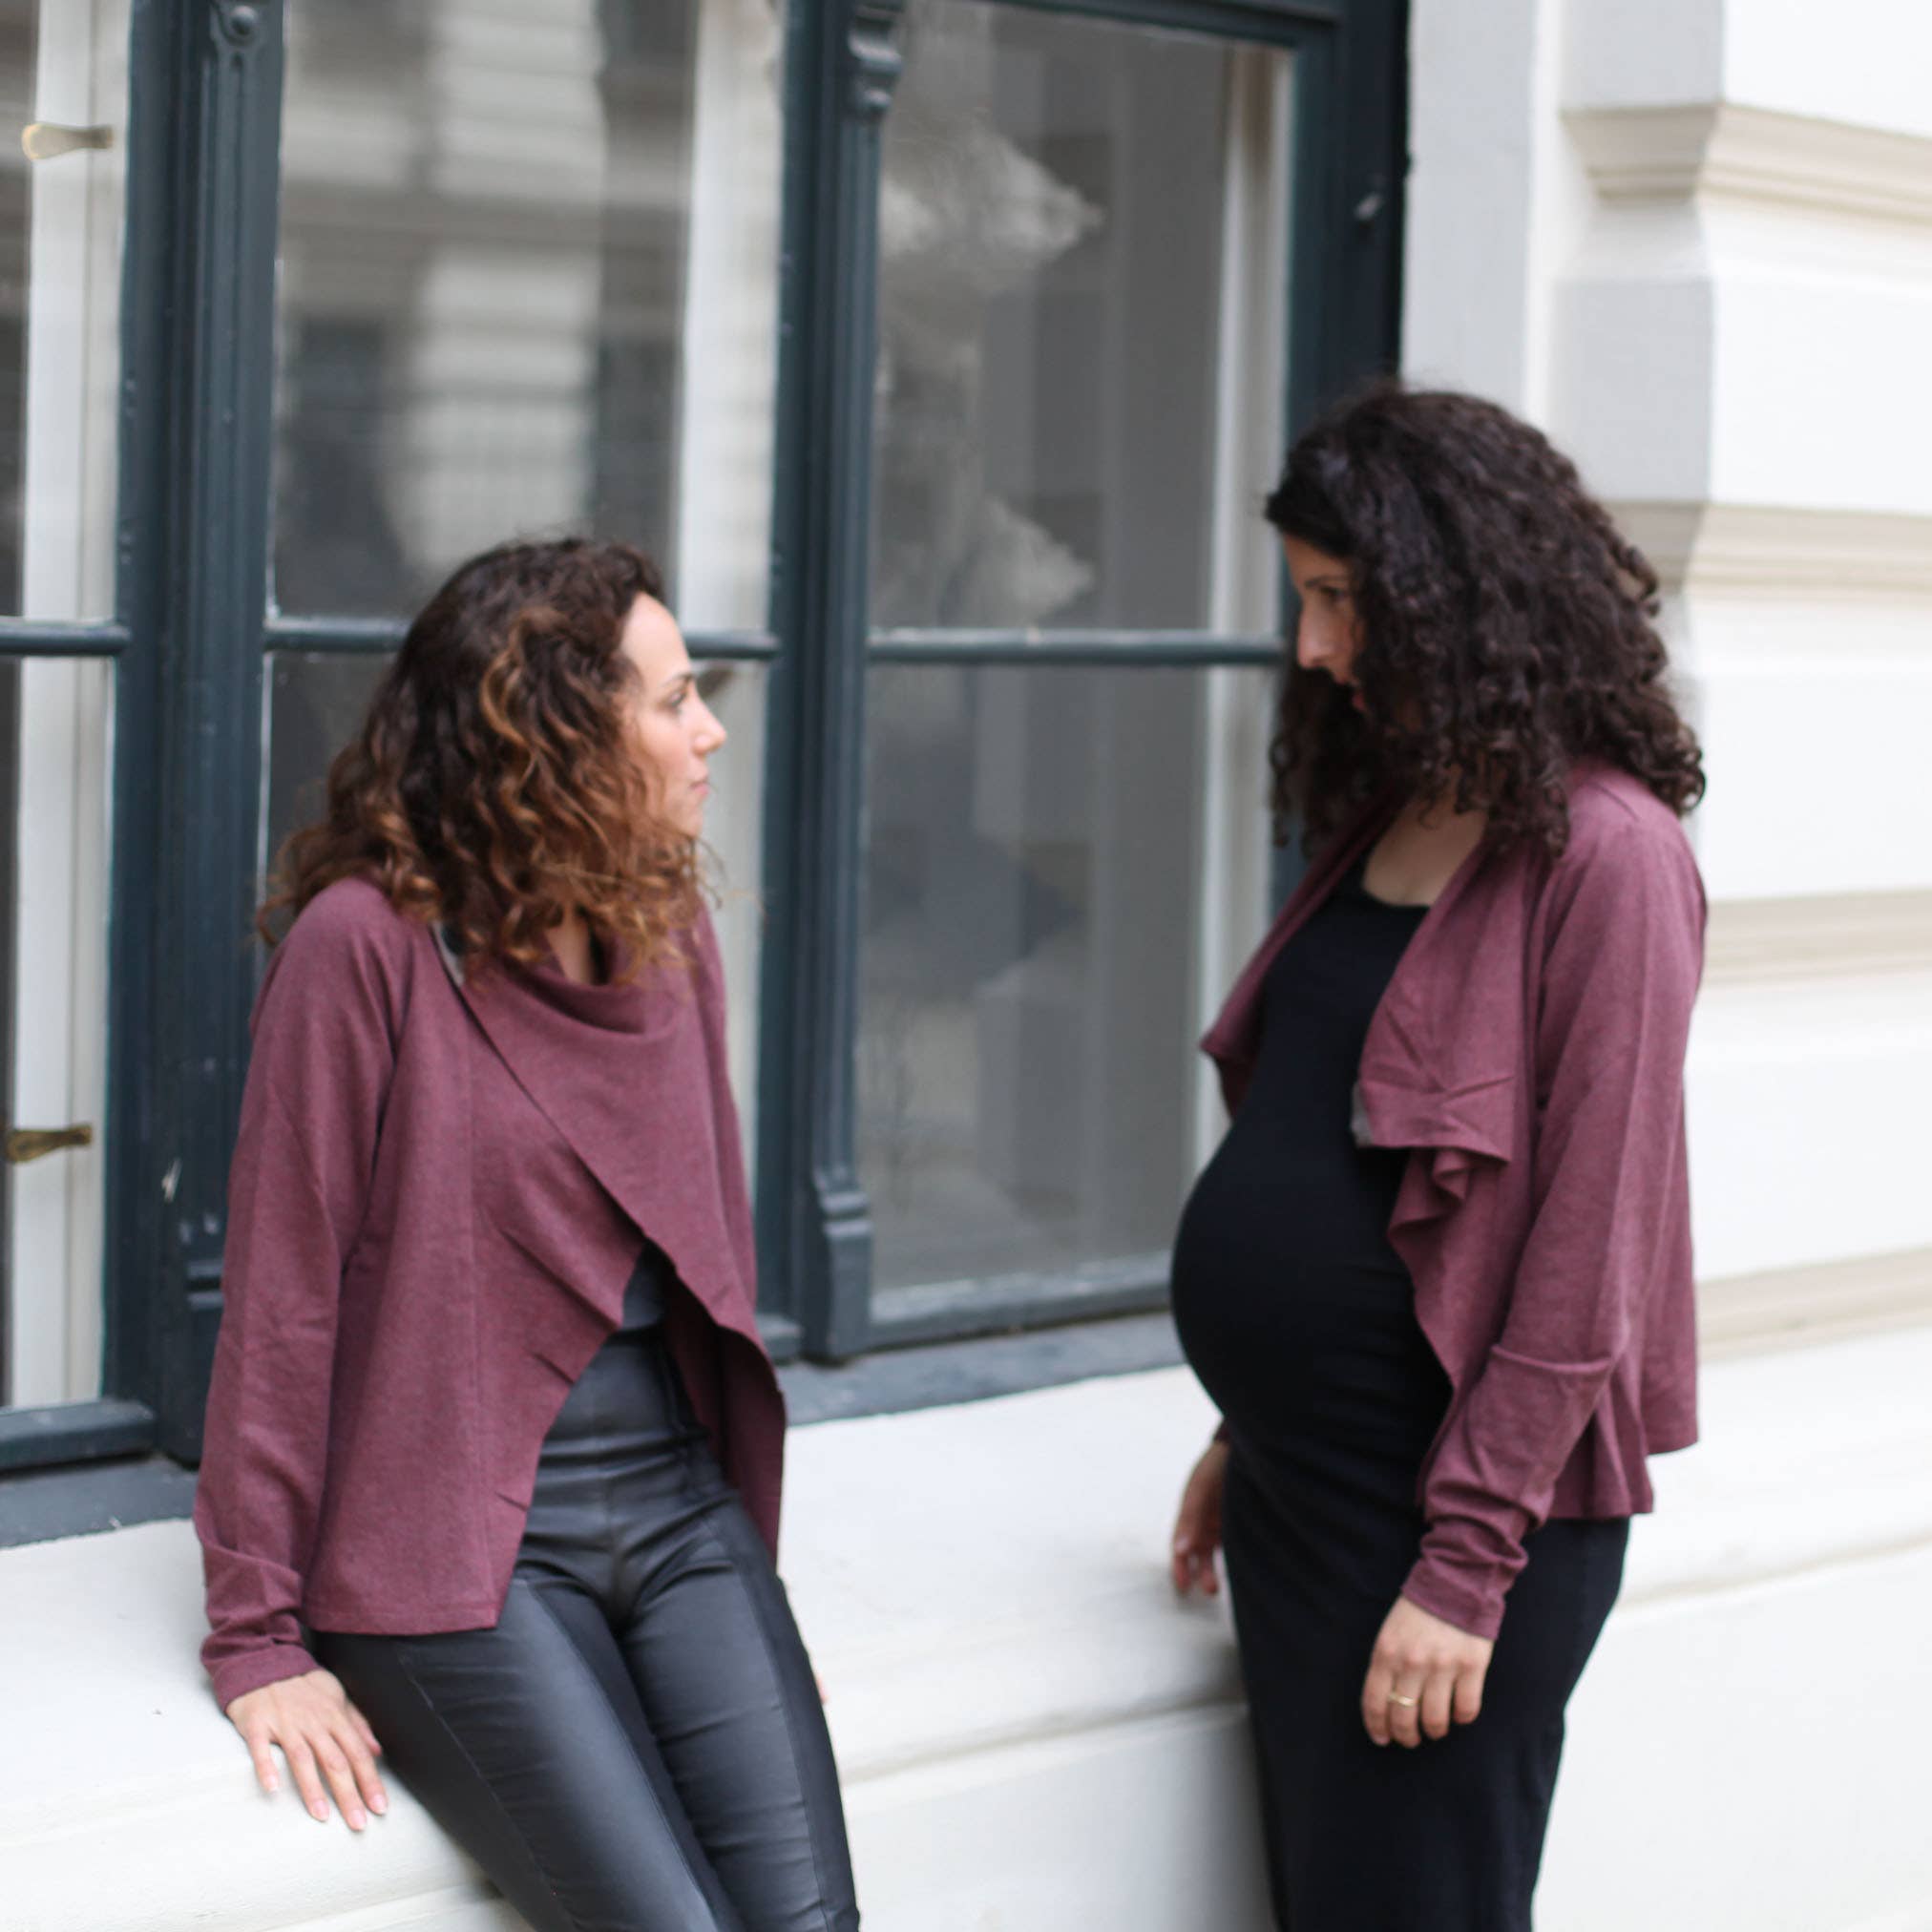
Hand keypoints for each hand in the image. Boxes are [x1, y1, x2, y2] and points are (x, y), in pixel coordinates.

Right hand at [226, 1668, 388, 1828]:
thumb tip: (377, 1750)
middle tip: (358, 1823)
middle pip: (335, 1761)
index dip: (370, 1781)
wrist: (264, 1662)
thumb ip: (356, 1724)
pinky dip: (267, 1767)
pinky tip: (272, 1788)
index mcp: (334, 1716)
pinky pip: (261, 1749)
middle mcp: (313, 1722)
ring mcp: (285, 1723)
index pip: (357, 1753)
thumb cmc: (303, 1686)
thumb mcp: (336, 1697)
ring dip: (313, 1788)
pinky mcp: (257, 1725)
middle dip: (349, 1793)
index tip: (380, 1808)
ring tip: (323, 1815)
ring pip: (303, 1758)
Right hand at [1170, 1436, 1230, 1596]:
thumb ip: (1191, 1516)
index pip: (1181, 1545)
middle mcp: (1204, 1522)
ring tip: (1217, 1588)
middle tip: (1209, 1589)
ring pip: (1214, 1555)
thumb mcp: (1201, 1487)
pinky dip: (1235, 1560)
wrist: (1244, 1449)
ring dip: (1214, 1571)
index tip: (1182, 1584)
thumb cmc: (1217, 1465)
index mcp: (1190, 1513)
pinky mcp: (1241, 1525)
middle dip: (1199, 1573)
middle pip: (1197, 1554)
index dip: (1179, 1565)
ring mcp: (1222, 1524)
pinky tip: (1241, 1573)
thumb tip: (1180, 1549)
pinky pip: (1235, 1547)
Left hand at [1361, 1595, 1493, 1747]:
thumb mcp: (1390, 1632)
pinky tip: (1458, 1712)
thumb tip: (1386, 1704)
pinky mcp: (1471, 1666)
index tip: (1382, 1739)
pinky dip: (1461, 1718)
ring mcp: (1443, 1665)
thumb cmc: (1418, 1610)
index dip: (1377, 1727)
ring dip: (1433, 1731)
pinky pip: (1466, 1709)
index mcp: (1387, 1652)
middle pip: (1404, 1718)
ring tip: (1435, 1728)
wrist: (1455, 1582)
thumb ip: (1386, 1665)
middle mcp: (1412, 1662)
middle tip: (1411, 1738)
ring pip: (1435, 1720)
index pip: (1375, 1702)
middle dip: (1405, 1736)